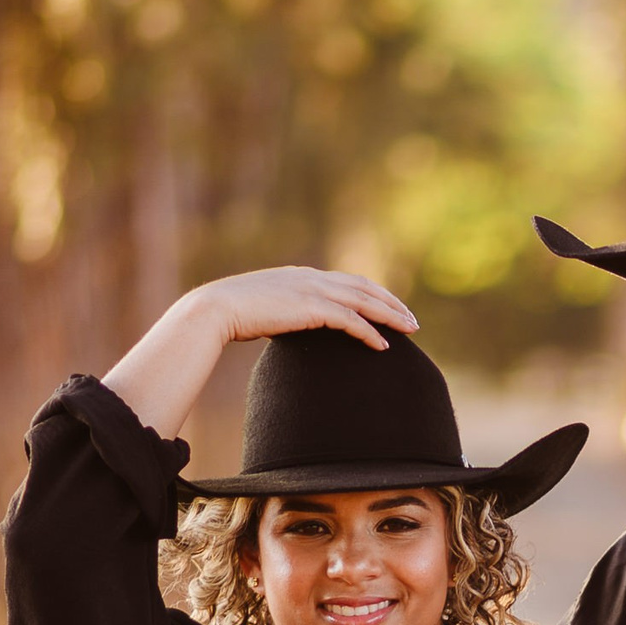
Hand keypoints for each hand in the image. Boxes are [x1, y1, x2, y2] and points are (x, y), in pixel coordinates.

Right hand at [186, 265, 418, 350]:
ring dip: (390, 316)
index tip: (389, 308)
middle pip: (363, 287)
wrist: (214, 310)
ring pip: (363, 300)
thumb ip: (281, 315)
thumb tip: (283, 329)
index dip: (373, 294)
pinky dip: (369, 332)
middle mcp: (310, 278)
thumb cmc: (231, 317)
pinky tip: (383, 347)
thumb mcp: (263, 312)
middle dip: (391, 303)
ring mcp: (311, 290)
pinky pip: (350, 320)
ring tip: (410, 331)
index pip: (347, 282)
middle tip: (412, 320)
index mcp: (301, 277)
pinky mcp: (310, 307)